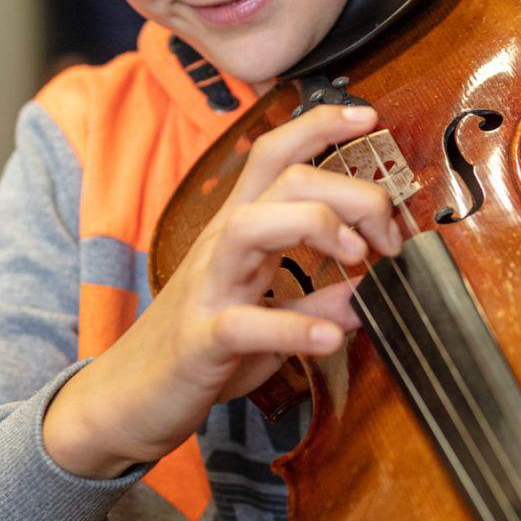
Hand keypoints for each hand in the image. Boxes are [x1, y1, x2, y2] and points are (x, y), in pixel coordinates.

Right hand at [43, 103, 401, 477]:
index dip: (320, 126)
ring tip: (360, 257)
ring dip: (317, 226)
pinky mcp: (200, 341)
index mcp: (241, 231)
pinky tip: (332, 338)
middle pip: (285, 180)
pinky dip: (293, 329)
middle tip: (389, 236)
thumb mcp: (270, 323)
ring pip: (252, 225)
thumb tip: (369, 291)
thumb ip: (318, 302)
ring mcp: (208, 289)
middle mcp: (223, 246)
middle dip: (351, 191)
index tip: (368, 118)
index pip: (276, 155)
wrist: (130, 401)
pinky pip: (244, 324)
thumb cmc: (201, 352)